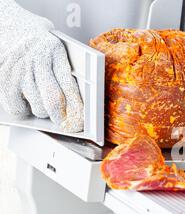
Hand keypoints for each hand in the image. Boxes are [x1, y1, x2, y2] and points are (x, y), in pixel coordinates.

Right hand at [0, 0, 83, 132]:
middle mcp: (36, 60)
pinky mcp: (4, 77)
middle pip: (53, 100)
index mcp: (55, 51)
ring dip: (44, 112)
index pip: (70, 86)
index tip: (81, 120)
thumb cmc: (38, 41)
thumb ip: (67, 70)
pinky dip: (24, 111)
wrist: (9, 24)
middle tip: (65, 123)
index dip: (77, 108)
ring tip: (45, 106)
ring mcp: (19, 69)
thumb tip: (78, 103)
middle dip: (62, 117)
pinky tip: (27, 103)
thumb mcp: (58, 47)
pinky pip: (16, 107)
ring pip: (38, 106)